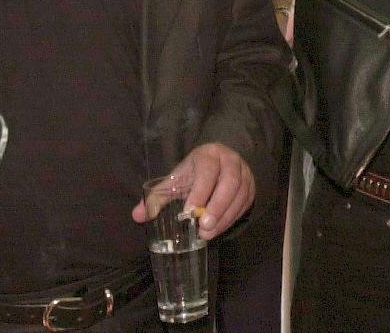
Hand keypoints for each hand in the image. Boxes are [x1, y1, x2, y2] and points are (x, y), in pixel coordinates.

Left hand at [131, 143, 253, 240]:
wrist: (220, 162)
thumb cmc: (194, 172)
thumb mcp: (176, 179)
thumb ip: (158, 196)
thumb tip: (138, 215)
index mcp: (209, 155)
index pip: (207, 171)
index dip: (199, 192)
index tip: (188, 213)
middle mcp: (230, 161)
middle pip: (229, 182)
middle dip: (216, 206)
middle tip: (203, 227)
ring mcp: (244, 173)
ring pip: (239, 194)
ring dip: (225, 216)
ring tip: (209, 233)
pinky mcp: (251, 187)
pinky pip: (245, 203)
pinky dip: (232, 218)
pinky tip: (219, 228)